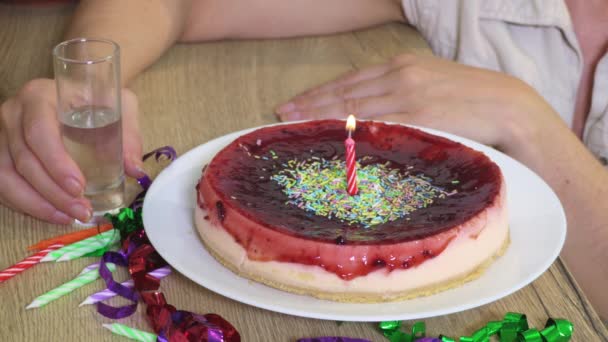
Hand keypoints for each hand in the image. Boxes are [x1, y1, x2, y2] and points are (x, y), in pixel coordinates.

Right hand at [0, 79, 143, 223]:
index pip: (39, 132)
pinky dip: (24, 203)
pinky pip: (2, 184)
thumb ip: (128, 135)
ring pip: (6, 176)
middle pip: (24, 160)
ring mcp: (2, 135)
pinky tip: (52, 213)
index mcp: (39, 97)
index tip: (78, 187)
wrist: (80, 92)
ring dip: (37, 203)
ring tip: (69, 217)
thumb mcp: (120, 106)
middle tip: (82, 210)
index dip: (55, 163)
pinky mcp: (0, 153)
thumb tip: (135, 170)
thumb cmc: (98, 98)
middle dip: (53, 192)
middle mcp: (13, 114)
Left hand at [275, 53, 559, 151]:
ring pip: (353, 109)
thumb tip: (378, 114)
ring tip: (294, 127)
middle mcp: (400, 76)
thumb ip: (404, 94)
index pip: (350, 82)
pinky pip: (375, 126)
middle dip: (309, 106)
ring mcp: (408, 96)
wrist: (511, 107)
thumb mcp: (433, 86)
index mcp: (403, 66)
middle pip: (344, 94)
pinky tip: (328, 140)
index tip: (294, 104)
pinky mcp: (419, 117)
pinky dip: (348, 133)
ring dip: (320, 119)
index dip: (319, 94)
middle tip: (281, 115)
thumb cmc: (474, 100)